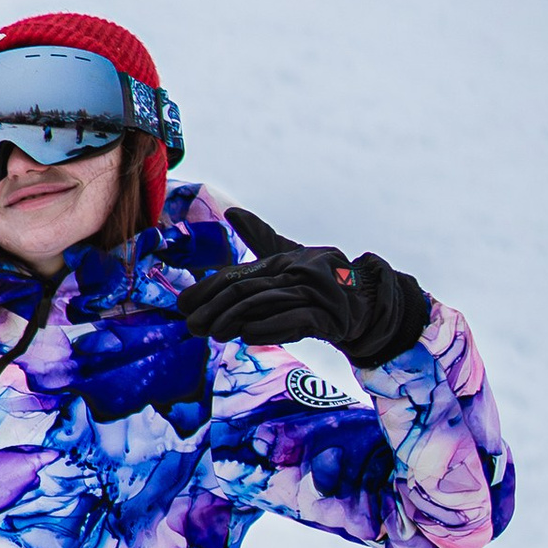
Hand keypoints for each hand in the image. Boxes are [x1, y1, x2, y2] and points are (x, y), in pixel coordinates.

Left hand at [178, 208, 429, 365]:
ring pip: (267, 303)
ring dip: (237, 320)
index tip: (183, 305)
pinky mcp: (329, 314)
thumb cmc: (317, 282)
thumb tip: (232, 210)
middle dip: (215, 308)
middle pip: (246, 288)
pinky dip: (271, 328)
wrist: (364, 303)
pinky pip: (296, 320)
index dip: (208, 289)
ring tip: (214, 333)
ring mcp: (314, 291)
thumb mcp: (288, 259)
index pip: (237, 273)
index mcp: (282, 259)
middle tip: (193, 326)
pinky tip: (248, 336)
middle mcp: (296, 270)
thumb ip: (260, 238)